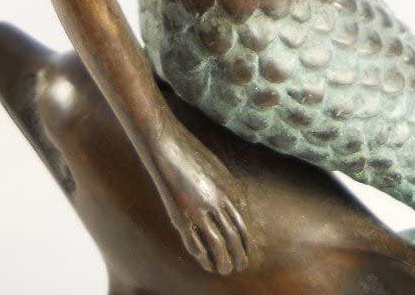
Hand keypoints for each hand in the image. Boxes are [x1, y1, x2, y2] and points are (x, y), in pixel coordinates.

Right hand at [149, 121, 248, 274]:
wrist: (168, 143)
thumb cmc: (191, 151)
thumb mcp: (216, 166)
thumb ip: (227, 186)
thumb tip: (236, 202)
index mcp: (226, 189)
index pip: (241, 223)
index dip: (245, 241)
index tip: (246, 251)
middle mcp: (216, 201)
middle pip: (233, 236)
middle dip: (239, 255)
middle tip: (240, 266)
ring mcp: (198, 208)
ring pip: (217, 244)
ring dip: (223, 260)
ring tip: (225, 270)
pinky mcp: (180, 213)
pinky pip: (194, 242)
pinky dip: (201, 256)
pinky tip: (205, 262)